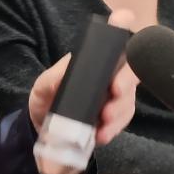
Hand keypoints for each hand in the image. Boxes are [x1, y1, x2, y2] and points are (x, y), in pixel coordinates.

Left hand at [27, 7, 138, 149]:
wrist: (42, 128)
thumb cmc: (46, 98)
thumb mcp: (43, 86)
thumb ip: (52, 78)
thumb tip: (67, 70)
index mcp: (96, 63)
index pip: (118, 47)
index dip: (129, 38)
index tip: (129, 38)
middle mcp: (110, 77)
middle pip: (131, 74)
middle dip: (126, 83)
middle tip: (115, 92)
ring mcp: (114, 99)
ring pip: (129, 101)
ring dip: (119, 111)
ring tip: (104, 121)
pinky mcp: (113, 120)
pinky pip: (121, 122)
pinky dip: (113, 129)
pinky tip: (101, 134)